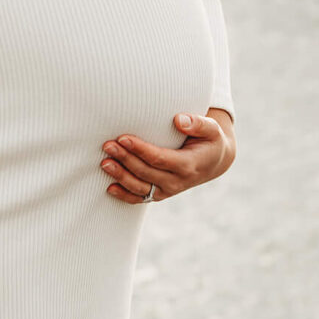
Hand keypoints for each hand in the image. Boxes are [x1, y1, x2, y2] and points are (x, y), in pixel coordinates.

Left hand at [100, 109, 234, 203]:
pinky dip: (124, 195)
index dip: (140, 149)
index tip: (123, 138)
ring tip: (104, 163)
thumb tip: (179, 120)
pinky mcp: (160, 194)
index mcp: (188, 165)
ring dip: (120, 176)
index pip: (159, 158)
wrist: (213, 162)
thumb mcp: (211, 129)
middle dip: (125, 159)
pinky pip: (140, 199)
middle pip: (145, 172)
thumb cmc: (210, 140)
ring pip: (140, 188)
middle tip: (108, 145)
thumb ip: (198, 123)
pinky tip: (109, 187)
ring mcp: (168, 190)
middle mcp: (177, 181)